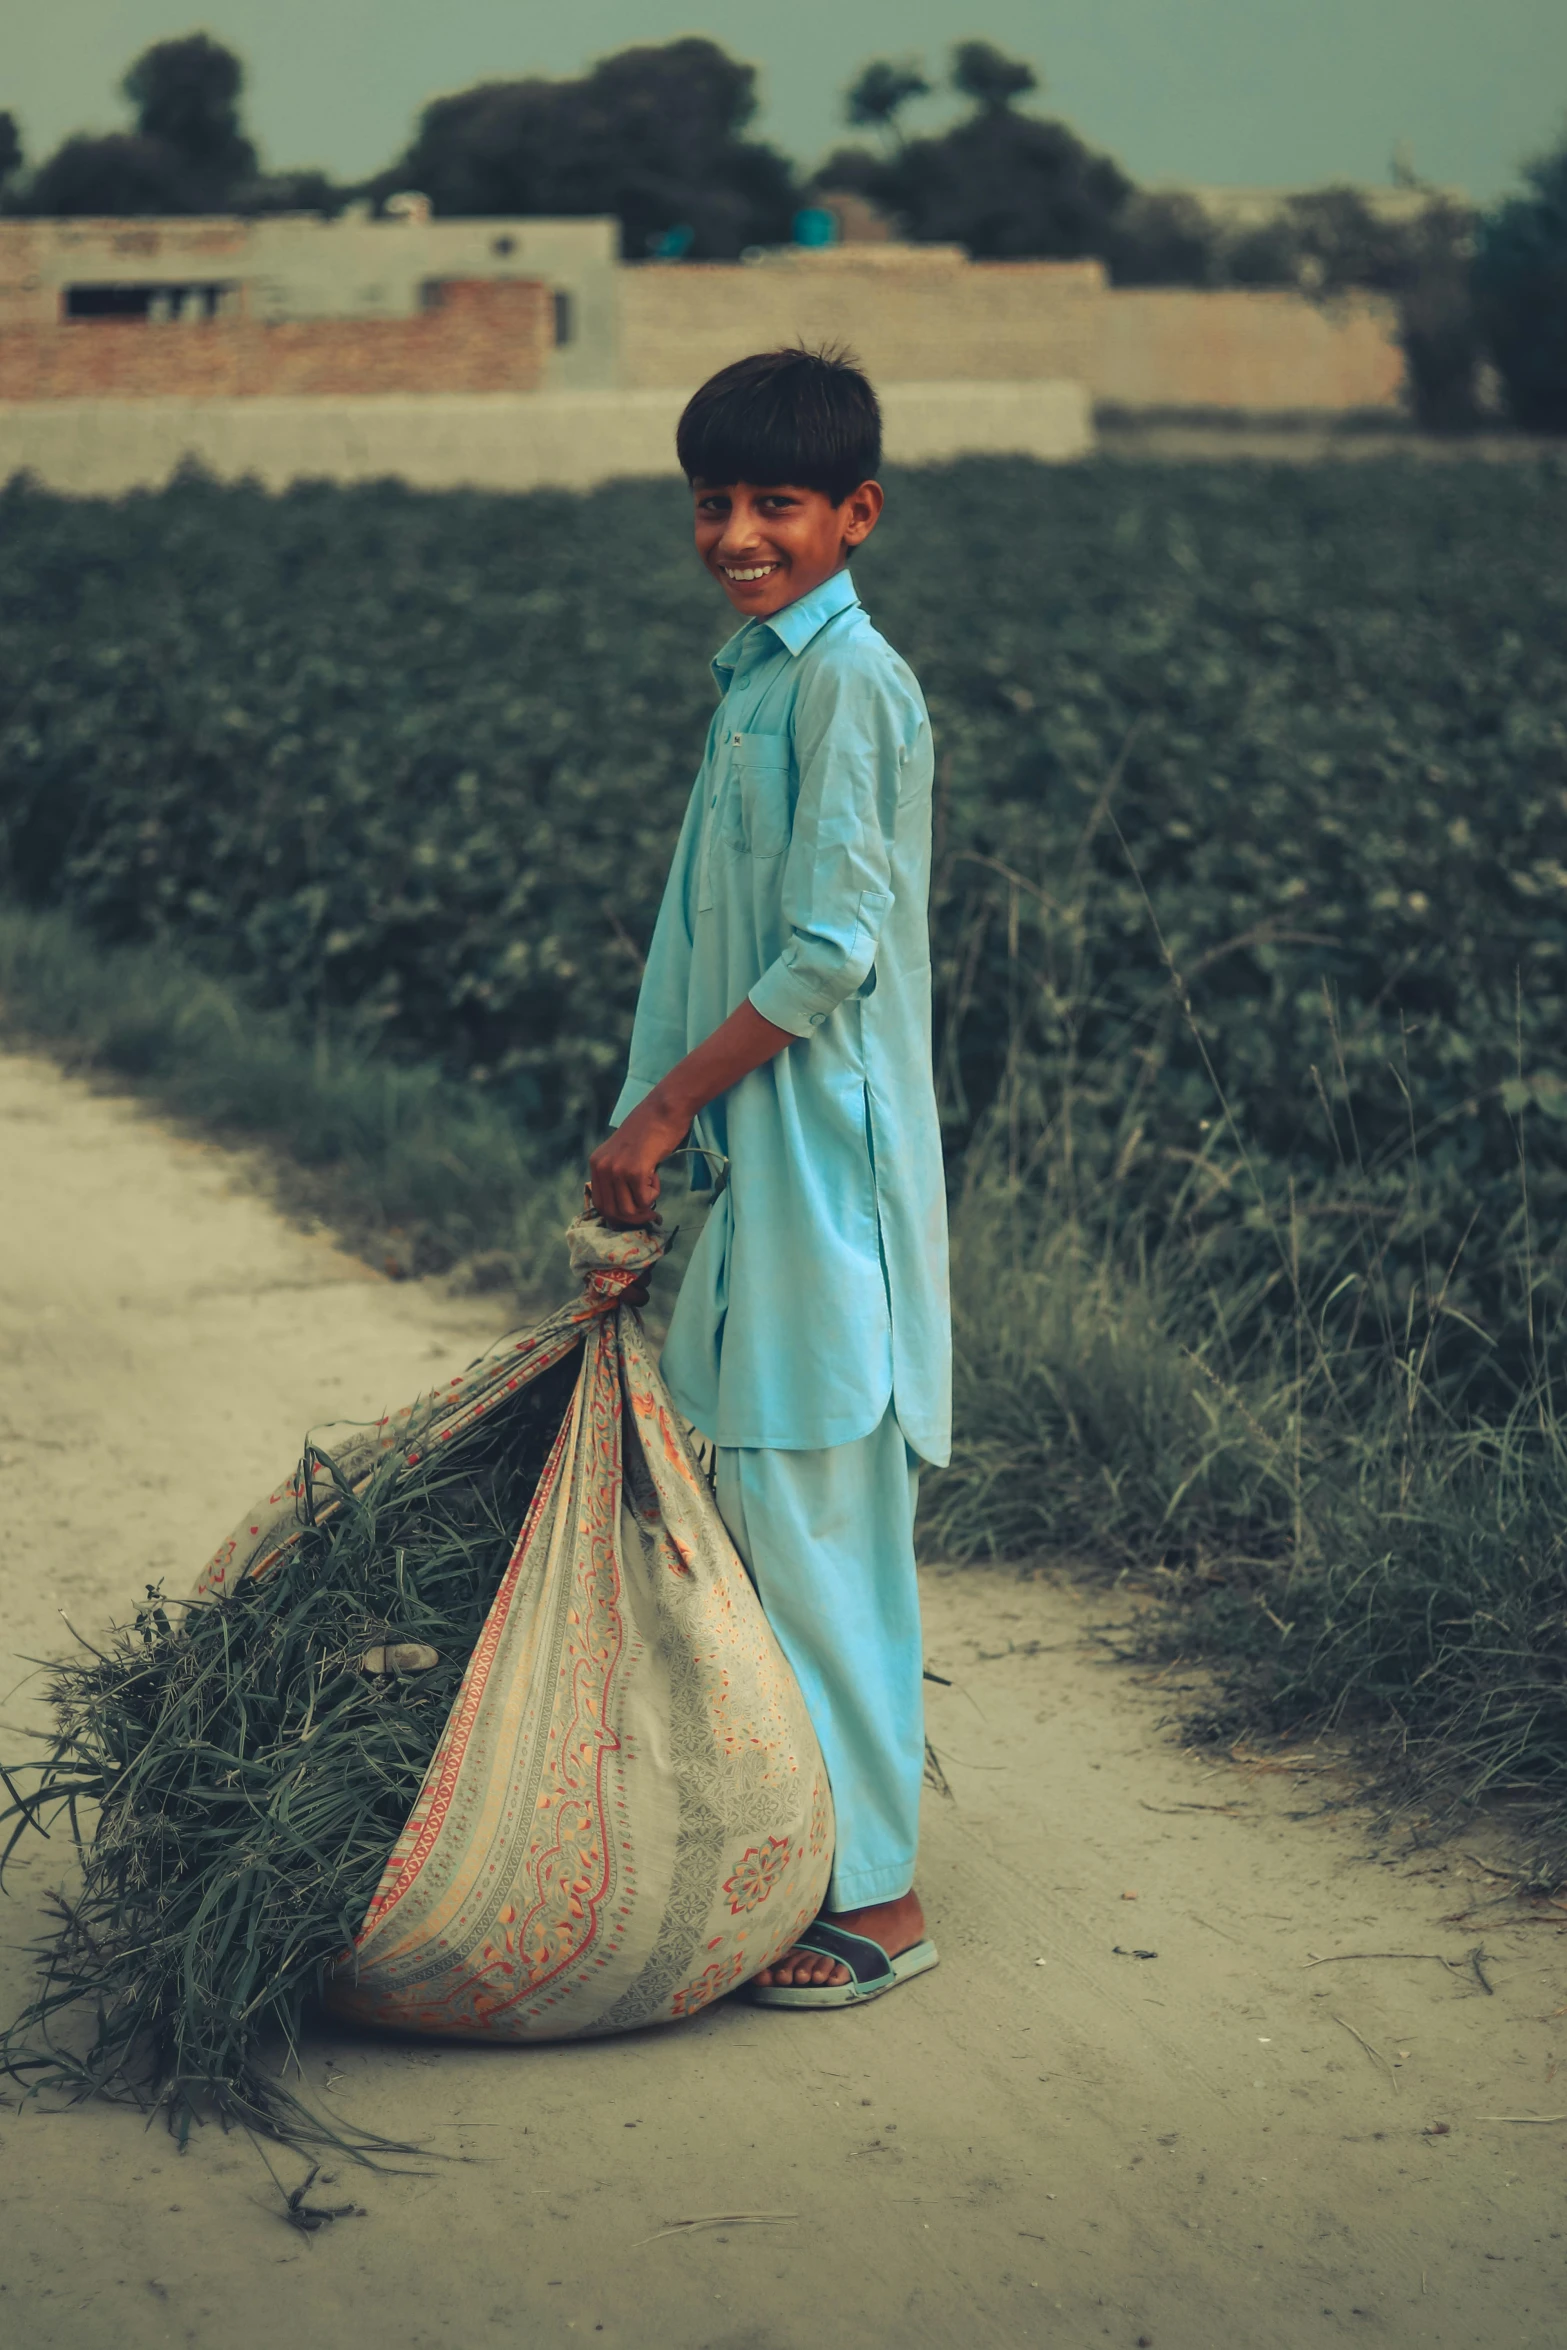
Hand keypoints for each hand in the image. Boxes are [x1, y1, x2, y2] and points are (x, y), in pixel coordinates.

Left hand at [588, 1091, 690, 1226]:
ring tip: (652, 1184)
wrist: (664, 1109)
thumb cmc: (650, 1130)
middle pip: (613, 1212)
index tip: (635, 1216)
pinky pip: (645, 1200)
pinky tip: (655, 1174)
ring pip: (629, 1210)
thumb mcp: (622, 1153)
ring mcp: (617, 1170)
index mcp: (596, 1163)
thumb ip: (617, 1175)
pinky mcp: (635, 1171)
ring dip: (645, 1204)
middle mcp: (602, 1167)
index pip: (600, 1204)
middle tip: (651, 1214)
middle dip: (633, 1218)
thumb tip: (624, 1208)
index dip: (619, 1216)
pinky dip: (654, 1194)